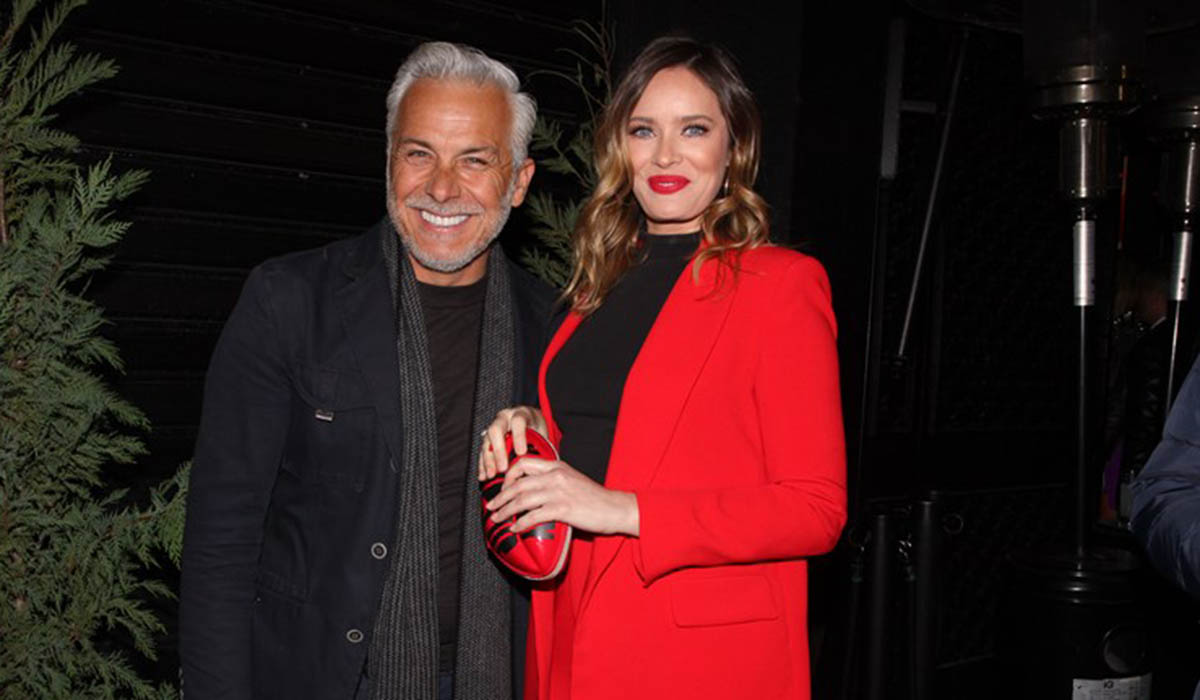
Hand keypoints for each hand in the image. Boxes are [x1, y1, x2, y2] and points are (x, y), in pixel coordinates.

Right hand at [478, 406, 546, 480]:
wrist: (531, 422)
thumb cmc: (538, 428)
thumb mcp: (543, 432)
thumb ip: (541, 444)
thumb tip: (540, 461)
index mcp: (521, 414)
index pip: (518, 421)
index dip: (519, 437)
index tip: (521, 453)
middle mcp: (505, 418)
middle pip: (496, 430)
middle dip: (499, 451)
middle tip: (503, 468)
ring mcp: (494, 427)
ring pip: (486, 441)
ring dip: (488, 460)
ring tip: (491, 475)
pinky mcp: (488, 439)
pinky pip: (482, 451)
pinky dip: (482, 465)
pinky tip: (484, 476)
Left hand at [486, 457, 639, 535]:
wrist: (615, 508)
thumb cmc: (594, 498)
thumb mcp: (572, 480)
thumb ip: (553, 480)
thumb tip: (533, 490)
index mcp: (557, 466)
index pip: (524, 463)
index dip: (508, 475)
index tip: (503, 488)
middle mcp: (555, 476)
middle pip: (518, 483)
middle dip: (500, 497)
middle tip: (491, 506)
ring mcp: (558, 492)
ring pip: (522, 499)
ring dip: (505, 510)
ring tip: (497, 518)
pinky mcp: (562, 509)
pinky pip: (533, 516)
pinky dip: (520, 523)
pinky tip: (515, 528)